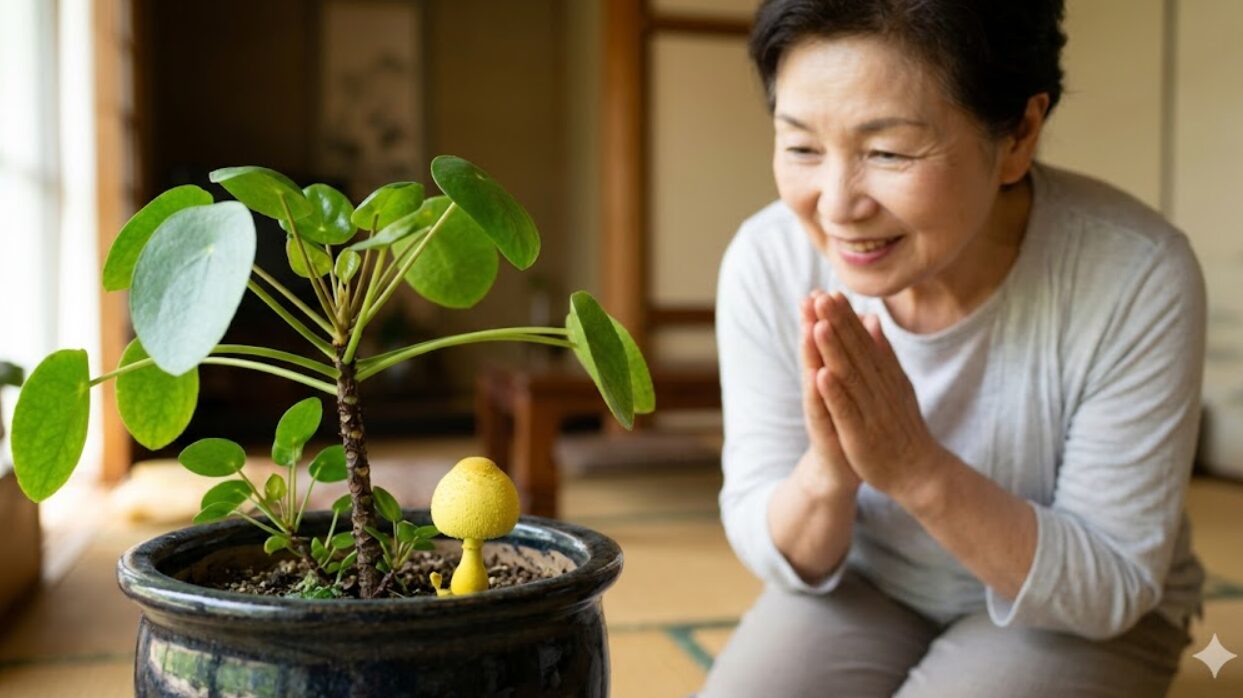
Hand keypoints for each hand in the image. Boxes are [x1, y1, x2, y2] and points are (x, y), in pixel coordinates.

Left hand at [810, 292, 946, 501]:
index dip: (847, 318)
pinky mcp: (861, 435)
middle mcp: (880, 389)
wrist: (920, 472)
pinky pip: (847, 411)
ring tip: (820, 325)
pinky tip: (822, 375)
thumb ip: (883, 354)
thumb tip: (873, 320)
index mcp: (886, 376)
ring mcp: (871, 411)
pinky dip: (835, 393)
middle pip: (856, 352)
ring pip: (851, 377)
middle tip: (822, 297)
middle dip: (838, 325)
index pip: (864, 342)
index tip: (831, 293)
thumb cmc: (902, 427)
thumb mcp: (896, 385)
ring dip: (835, 351)